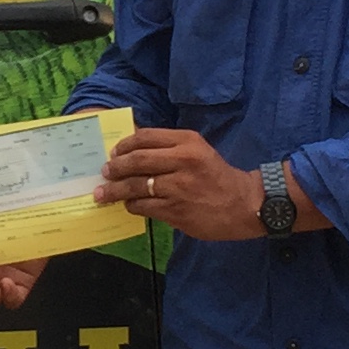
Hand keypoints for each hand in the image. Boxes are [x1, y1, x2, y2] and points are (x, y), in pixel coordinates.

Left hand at [97, 126, 264, 240]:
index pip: (146, 137)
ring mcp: (179, 187)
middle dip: (115, 167)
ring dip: (116, 190)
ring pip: (136, 186)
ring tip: (104, 193)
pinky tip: (129, 204)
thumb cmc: (216, 176)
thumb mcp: (198, 151)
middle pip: (137, 160)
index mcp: (187, 142)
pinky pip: (144, 206)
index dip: (124, 145)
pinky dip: (132, 205)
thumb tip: (132, 151)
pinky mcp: (176, 211)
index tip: (114, 152)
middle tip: (105, 172)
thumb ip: (169, 148)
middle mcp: (182, 161)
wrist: (244, 204)